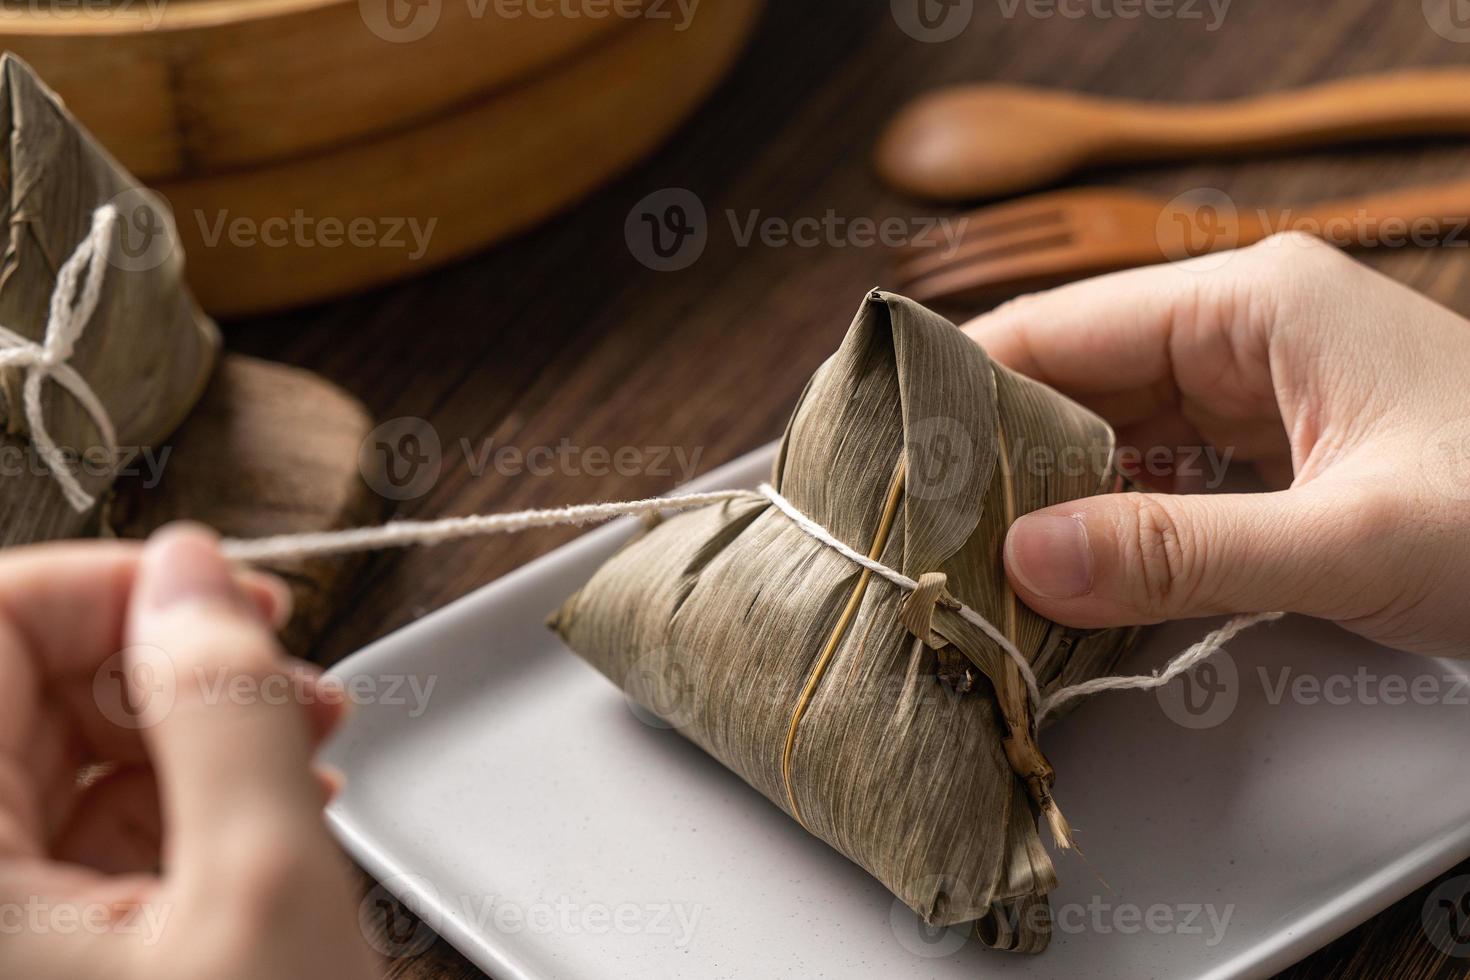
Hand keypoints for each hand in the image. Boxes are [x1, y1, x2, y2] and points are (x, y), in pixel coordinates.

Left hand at [0, 525, 379, 978]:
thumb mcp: (263, 885)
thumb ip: (225, 707)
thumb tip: (189, 569)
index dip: (111, 588)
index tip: (226, 600)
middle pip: (28, 683)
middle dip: (175, 663)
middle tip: (292, 681)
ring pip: (65, 751)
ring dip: (196, 727)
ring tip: (309, 746)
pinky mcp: (35, 944)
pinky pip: (90, 823)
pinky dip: (190, 798)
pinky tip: (276, 808)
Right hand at [964, 234, 1469, 656]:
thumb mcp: (1351, 540)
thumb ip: (1185, 555)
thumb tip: (1025, 562)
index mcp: (1256, 302)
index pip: (1060, 326)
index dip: (967, 387)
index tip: (897, 457)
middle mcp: (1248, 329)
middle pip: (1078, 379)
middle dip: (1003, 455)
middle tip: (927, 530)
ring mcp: (1265, 388)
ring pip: (1116, 432)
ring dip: (1055, 494)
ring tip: (978, 556)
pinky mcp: (1280, 448)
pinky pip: (1166, 475)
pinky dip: (1116, 520)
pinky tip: (1072, 568)